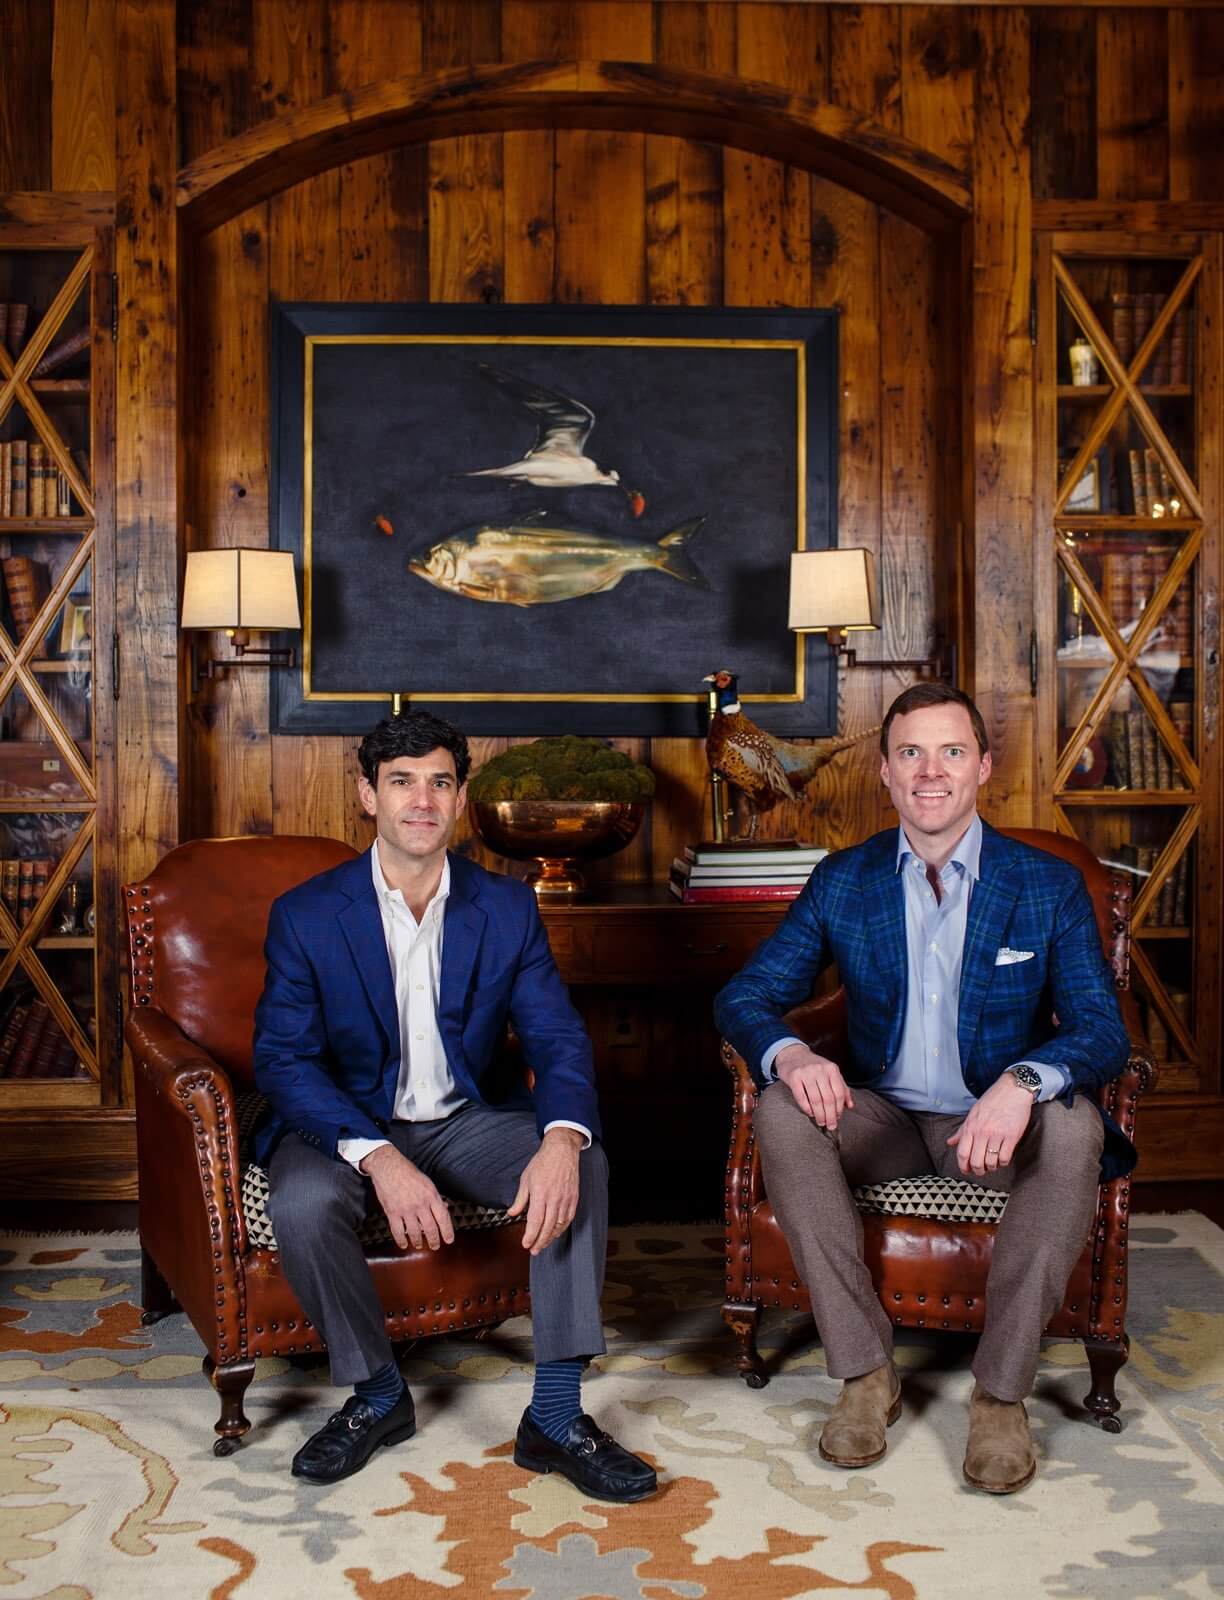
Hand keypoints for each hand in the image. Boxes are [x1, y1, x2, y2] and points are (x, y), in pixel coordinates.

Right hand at [360, 1145, 454, 1250]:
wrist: (388, 1167)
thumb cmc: (408, 1173)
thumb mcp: (427, 1182)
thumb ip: (435, 1197)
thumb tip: (444, 1208)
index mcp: (431, 1195)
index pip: (443, 1218)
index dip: (447, 1231)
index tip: (449, 1240)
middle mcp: (420, 1204)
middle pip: (430, 1228)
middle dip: (434, 1241)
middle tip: (435, 1246)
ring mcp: (406, 1209)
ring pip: (415, 1233)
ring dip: (418, 1242)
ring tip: (420, 1245)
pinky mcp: (392, 1212)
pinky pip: (398, 1232)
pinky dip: (401, 1240)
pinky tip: (404, 1244)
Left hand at [507, 1128, 582, 1254]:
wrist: (562, 1151)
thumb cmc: (542, 1163)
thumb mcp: (526, 1179)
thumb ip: (520, 1199)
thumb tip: (512, 1213)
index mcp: (540, 1194)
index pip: (536, 1221)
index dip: (530, 1236)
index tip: (525, 1244)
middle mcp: (554, 1199)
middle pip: (547, 1227)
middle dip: (540, 1241)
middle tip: (533, 1250)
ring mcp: (566, 1199)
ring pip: (559, 1225)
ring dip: (550, 1238)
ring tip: (543, 1245)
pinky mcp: (573, 1199)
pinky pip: (568, 1219)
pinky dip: (561, 1229)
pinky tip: (555, 1233)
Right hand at [775, 1043, 854, 1130]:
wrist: (793, 1054)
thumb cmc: (814, 1066)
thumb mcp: (830, 1072)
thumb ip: (842, 1087)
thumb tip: (850, 1106)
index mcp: (832, 1069)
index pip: (838, 1093)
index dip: (839, 1109)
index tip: (838, 1118)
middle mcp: (820, 1070)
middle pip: (828, 1098)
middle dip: (830, 1115)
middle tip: (830, 1126)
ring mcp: (806, 1073)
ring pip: (816, 1100)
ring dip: (819, 1114)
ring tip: (821, 1122)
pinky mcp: (794, 1077)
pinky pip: (801, 1097)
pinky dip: (806, 1108)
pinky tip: (810, 1113)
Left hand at [946, 1075, 1035, 1175]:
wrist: (1012, 1090)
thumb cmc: (992, 1100)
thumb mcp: (973, 1113)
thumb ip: (962, 1130)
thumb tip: (950, 1142)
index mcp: (971, 1126)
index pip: (962, 1153)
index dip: (963, 1166)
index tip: (966, 1170)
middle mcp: (982, 1132)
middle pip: (976, 1161)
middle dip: (978, 1170)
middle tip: (981, 1170)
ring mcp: (997, 1134)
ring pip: (991, 1162)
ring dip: (991, 1167)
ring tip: (992, 1164)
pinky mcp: (1012, 1136)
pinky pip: (1005, 1158)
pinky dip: (1003, 1163)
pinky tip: (1002, 1158)